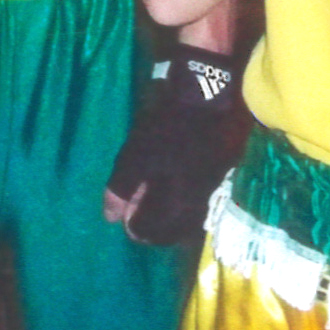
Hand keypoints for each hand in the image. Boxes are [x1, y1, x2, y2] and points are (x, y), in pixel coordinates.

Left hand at [104, 48, 248, 243]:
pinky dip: (184, 201)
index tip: (125, 217)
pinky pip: (200, 199)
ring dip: (171, 217)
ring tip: (154, 203)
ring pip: (190, 217)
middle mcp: (197, 202)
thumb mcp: (136, 155)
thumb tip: (110, 217)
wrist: (210, 96)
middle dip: (155, 228)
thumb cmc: (167, 127)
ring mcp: (211, 187)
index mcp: (176, 202)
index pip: (154, 232)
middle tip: (138, 215)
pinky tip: (175, 186)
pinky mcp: (220, 171)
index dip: (135, 227)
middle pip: (175, 232)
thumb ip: (122, 189)